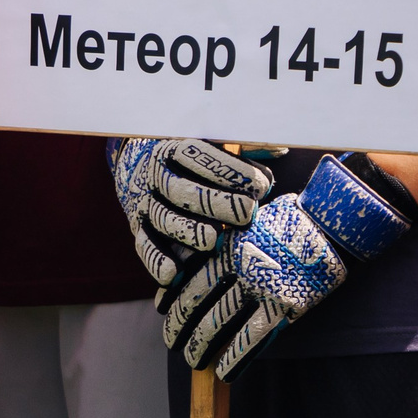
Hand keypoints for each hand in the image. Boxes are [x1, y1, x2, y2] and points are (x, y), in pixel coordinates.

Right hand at [110, 137, 272, 286]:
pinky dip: (157, 260)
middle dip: (214, 202)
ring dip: (187, 231)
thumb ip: (244, 146)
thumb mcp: (215, 144)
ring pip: (162, 218)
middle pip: (180, 189)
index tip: (262, 183)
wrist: (139, 165)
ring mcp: (145, 204)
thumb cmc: (194, 158)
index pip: (197, 155)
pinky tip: (174, 273)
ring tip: (213, 241)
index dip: (229, 169)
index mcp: (173, 148)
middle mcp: (155, 176)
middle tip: (247, 212)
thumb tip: (278, 148)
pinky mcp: (140, 230)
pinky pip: (145, 246)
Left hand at [173, 153, 414, 379]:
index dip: (172, 297)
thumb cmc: (289, 221)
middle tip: (172, 343)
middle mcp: (238, 267)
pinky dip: (235, 358)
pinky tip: (223, 373)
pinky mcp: (285, 306)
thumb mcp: (249, 222)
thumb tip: (200, 260)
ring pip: (219, 324)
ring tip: (192, 361)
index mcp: (227, 244)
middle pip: (197, 303)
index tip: (161, 310)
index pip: (188, 276)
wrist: (332, 225)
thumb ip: (226, 242)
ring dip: (201, 346)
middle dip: (180, 327)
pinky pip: (252, 338)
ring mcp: (261, 288)